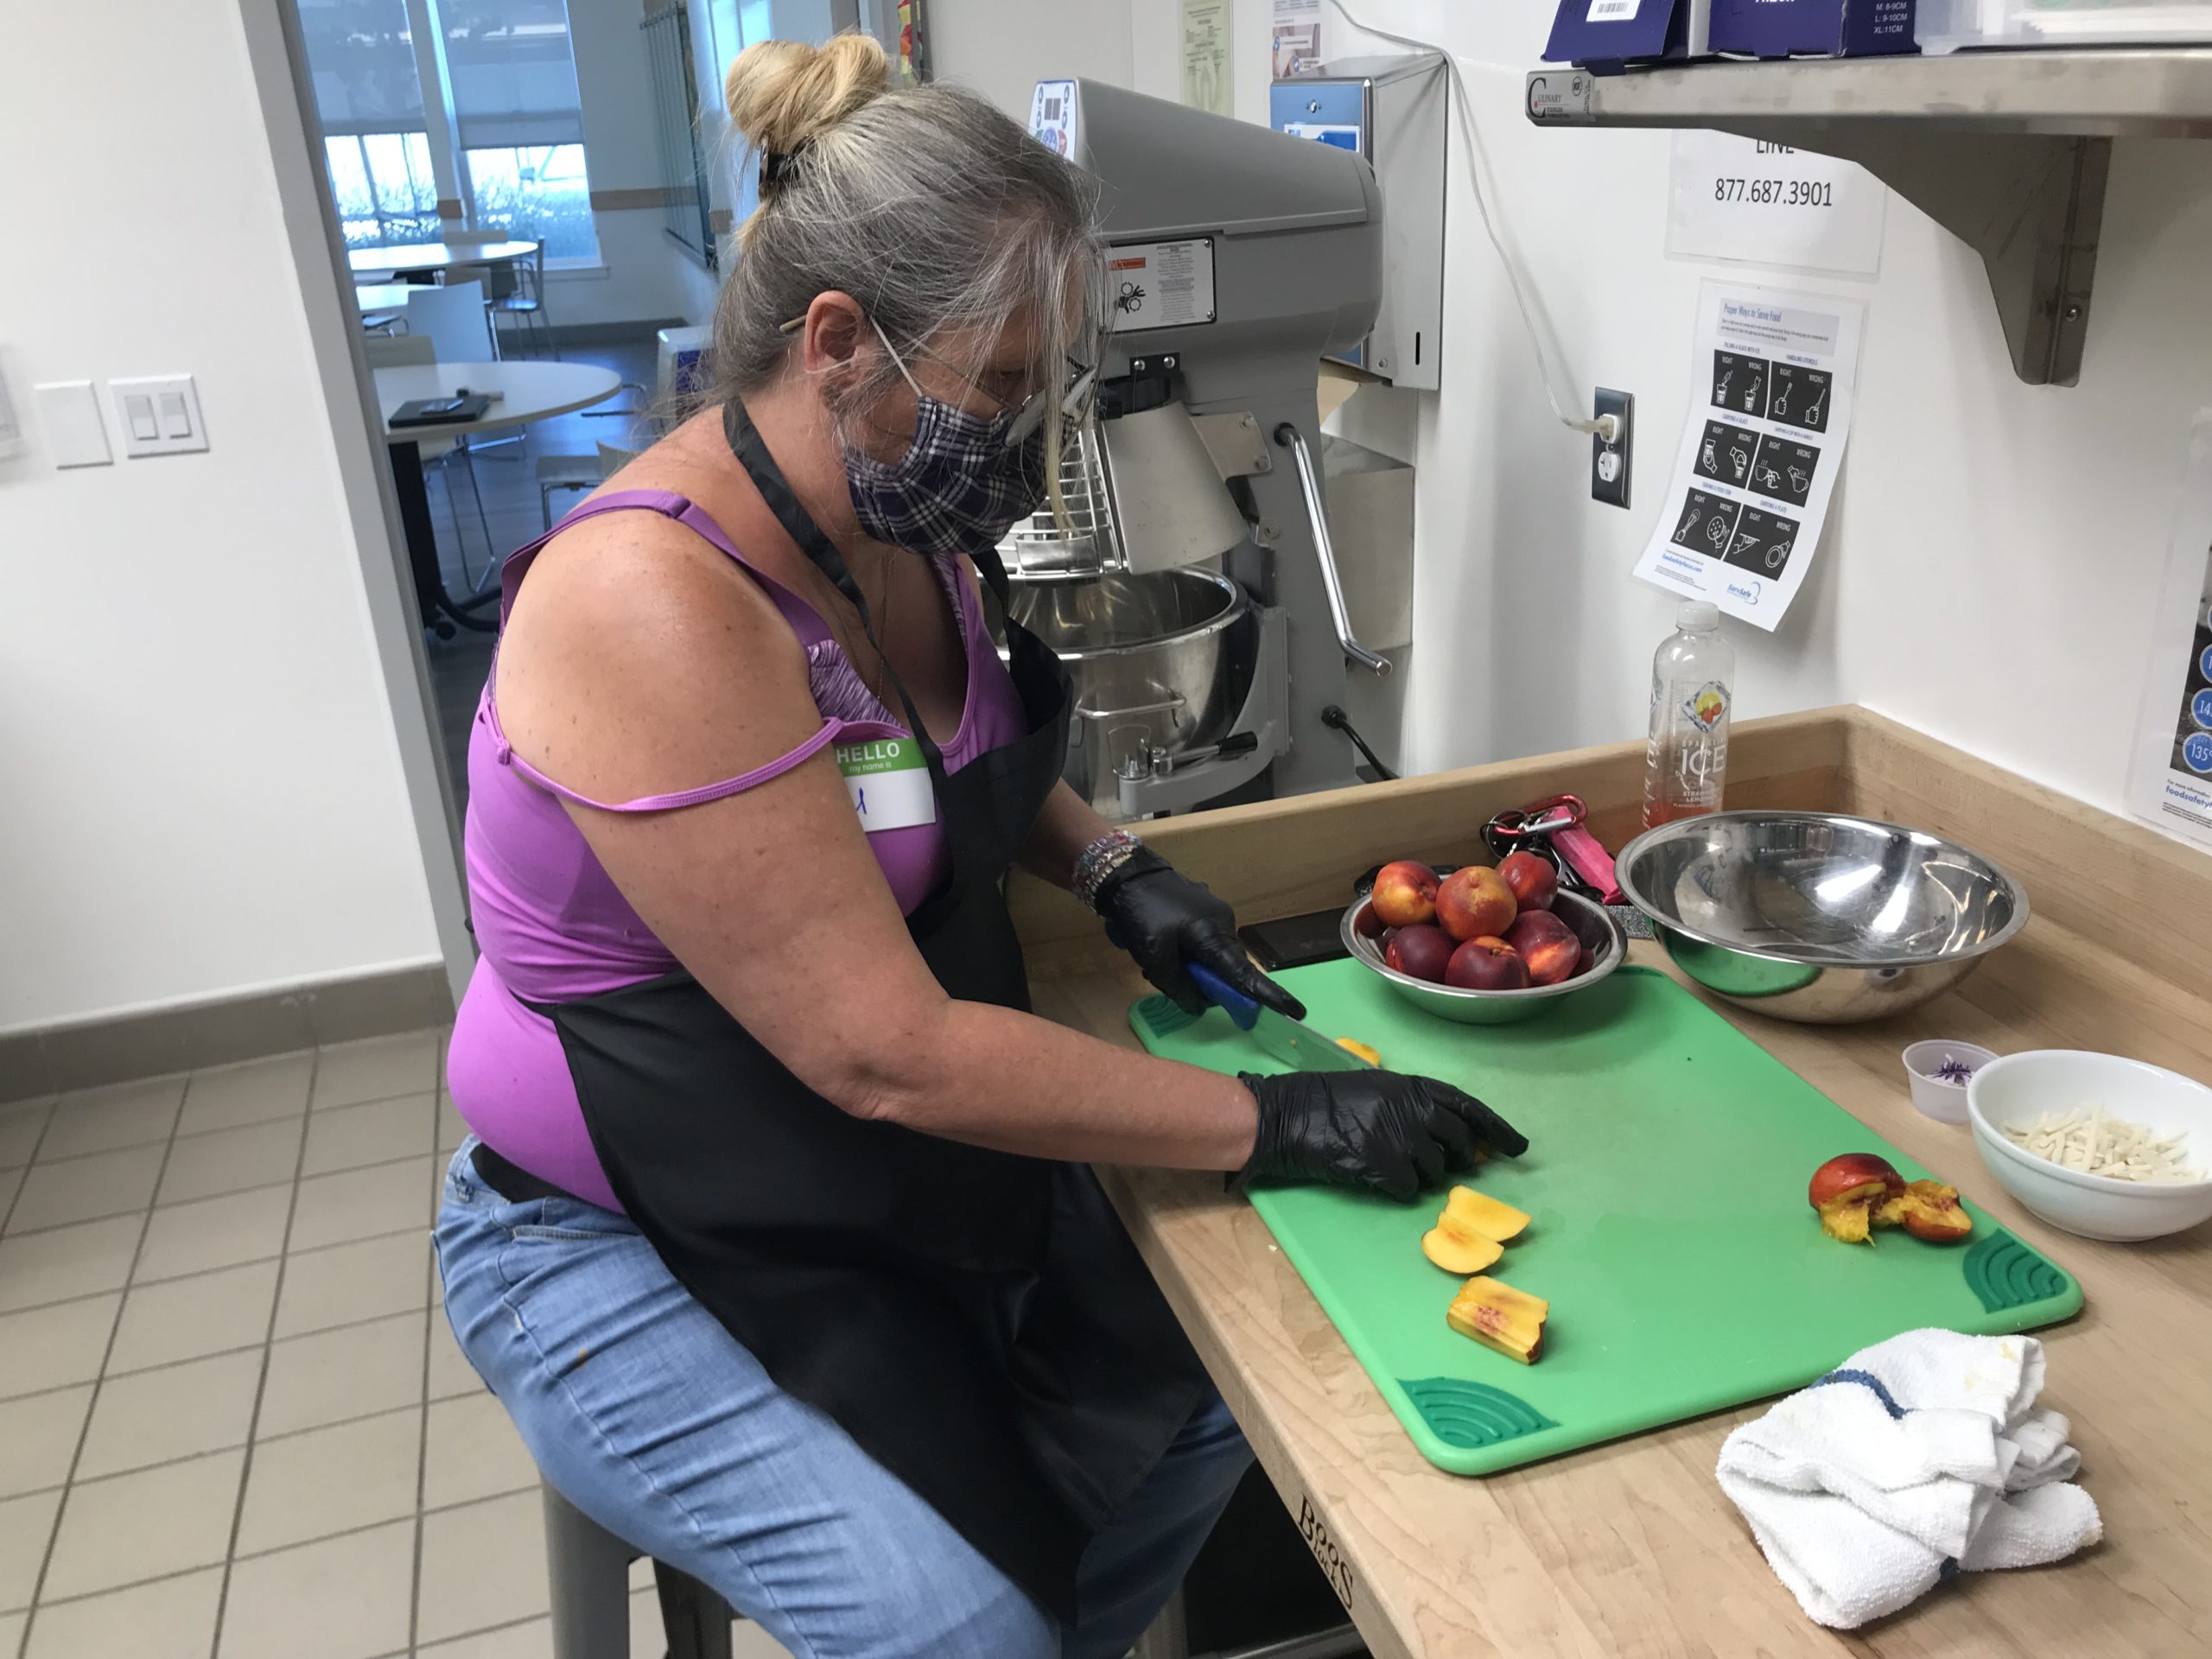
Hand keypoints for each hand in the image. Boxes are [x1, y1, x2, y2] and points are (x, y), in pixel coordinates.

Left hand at [1095, 850, 1305, 1020]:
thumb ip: (1178, 985)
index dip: (1268, 995)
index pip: (1244, 973)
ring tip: (1152, 958)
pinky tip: (1155, 945)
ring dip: (1185, 966)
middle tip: (1167, 979)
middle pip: (1224, 967)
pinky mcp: (1197, 910)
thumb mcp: (1154, 956)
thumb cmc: (1142, 912)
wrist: (1124, 872)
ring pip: (1207, 957)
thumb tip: (1199, 1005)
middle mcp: (1221, 923)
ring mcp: (1210, 914)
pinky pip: (1197, 943)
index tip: (1294, 1010)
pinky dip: (1180, 952)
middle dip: (1201, 982)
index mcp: (1214, 933)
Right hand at [1237, 1070, 1527, 1201]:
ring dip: (1419, 1175)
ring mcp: (1400, 1138)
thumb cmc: (1325, 1099)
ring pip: (1434, 1172)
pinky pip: (1407, 1189)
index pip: (1468, 1108)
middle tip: (1444, 1164)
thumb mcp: (1375, 1087)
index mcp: (1411, 1086)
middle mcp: (1413, 1109)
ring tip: (1389, 1163)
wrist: (1285, 1115)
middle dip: (1457, 1159)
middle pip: (1458, 1144)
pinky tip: (1373, 1176)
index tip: (1517, 1149)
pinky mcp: (1384, 1166)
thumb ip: (1411, 1103)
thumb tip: (1445, 1133)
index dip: (1497, 1129)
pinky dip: (1394, 1188)